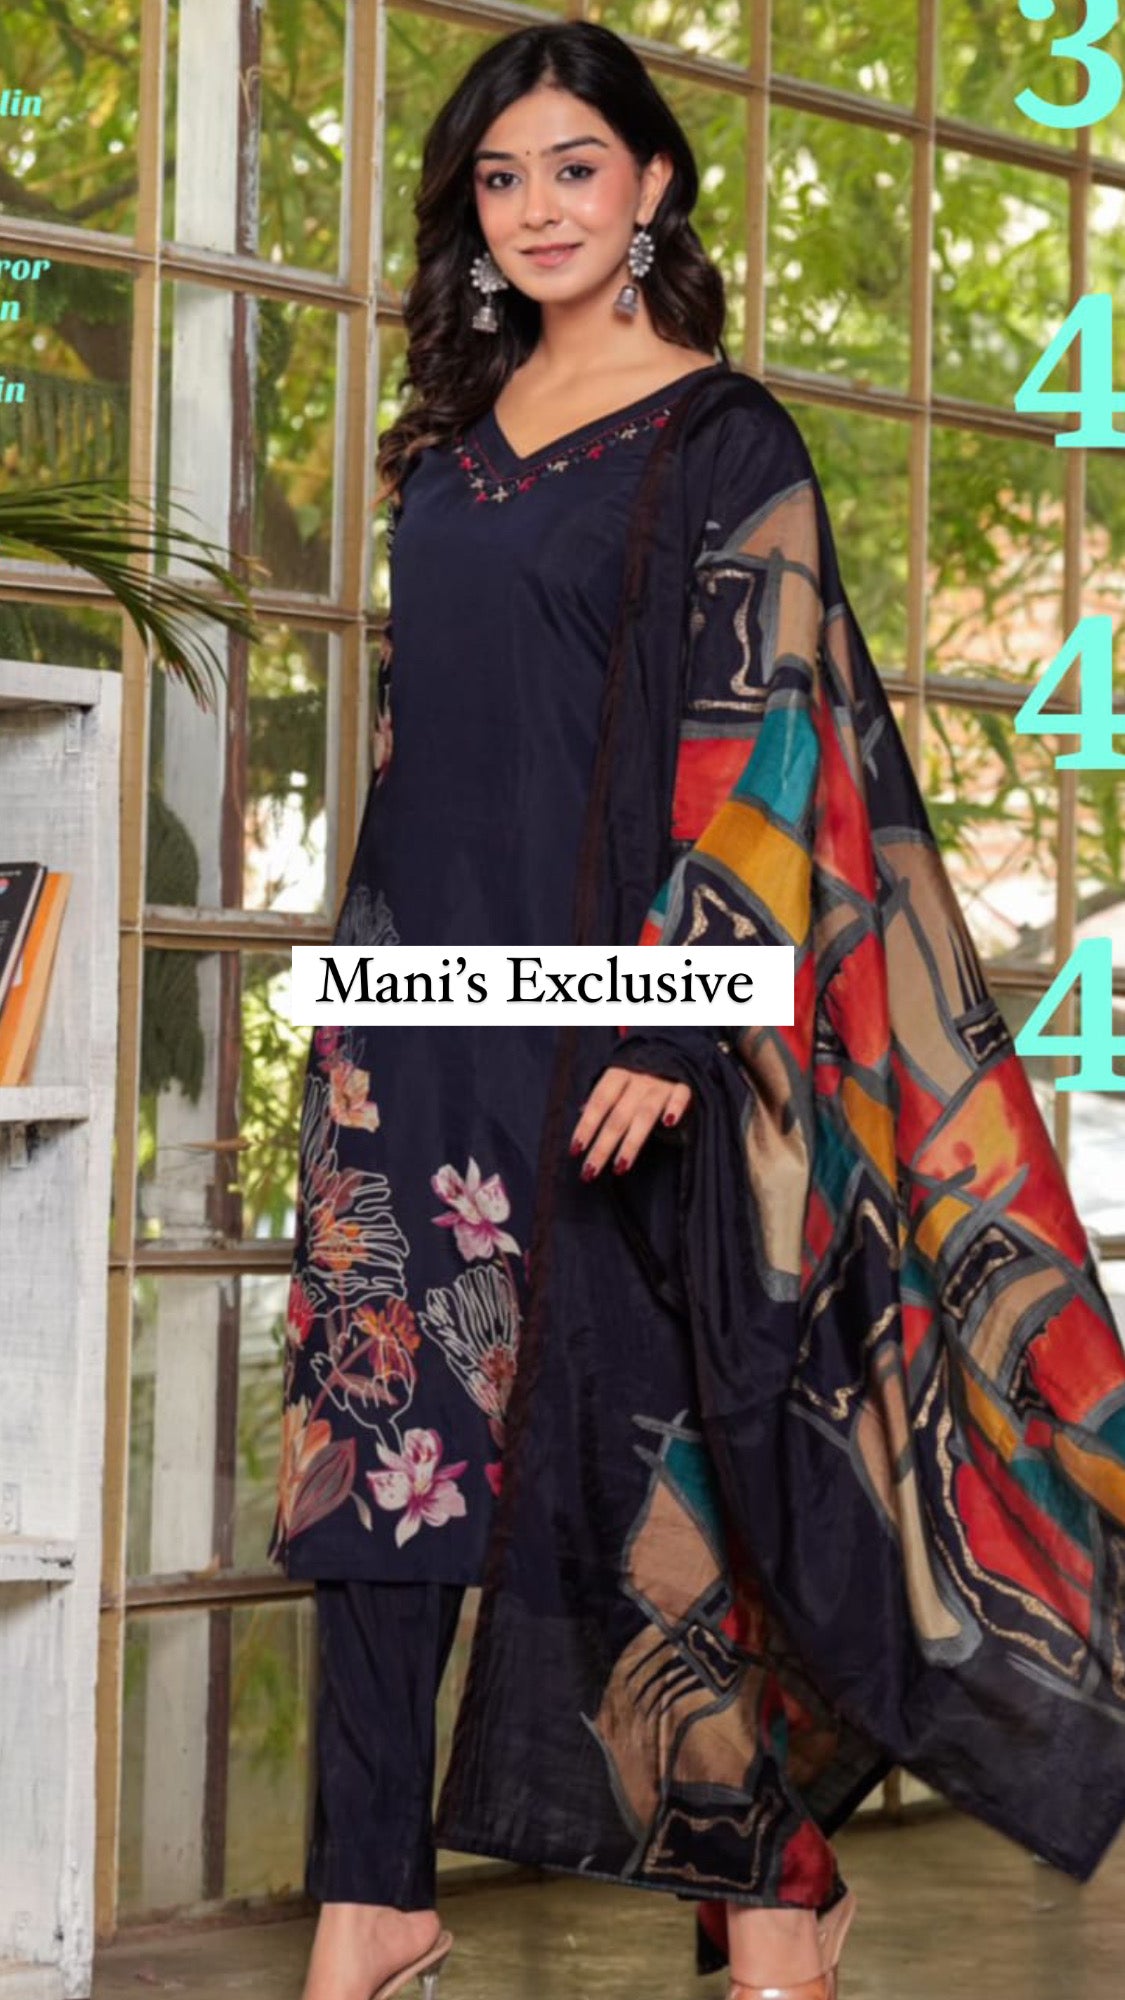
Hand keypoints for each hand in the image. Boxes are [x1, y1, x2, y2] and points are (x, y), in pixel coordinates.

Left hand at [569, 1067, 693, 1178]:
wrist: (676, 1048)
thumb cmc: (640, 1070)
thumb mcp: (619, 1077)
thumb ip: (603, 1096)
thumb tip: (581, 1112)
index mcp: (618, 1074)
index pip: (598, 1102)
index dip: (586, 1126)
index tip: (575, 1151)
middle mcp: (638, 1078)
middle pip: (617, 1116)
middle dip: (603, 1146)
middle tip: (590, 1171)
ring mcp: (662, 1082)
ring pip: (645, 1114)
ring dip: (632, 1142)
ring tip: (619, 1167)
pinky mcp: (685, 1085)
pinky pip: (680, 1096)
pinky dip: (675, 1108)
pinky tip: (669, 1124)